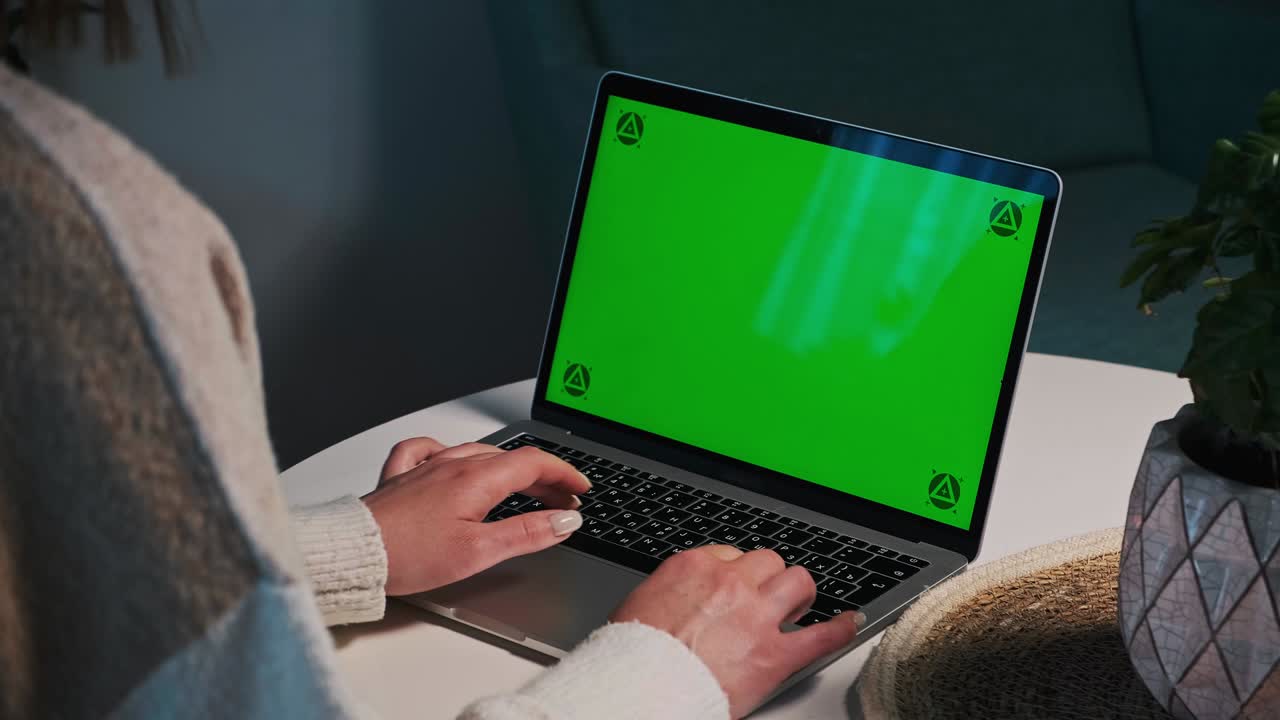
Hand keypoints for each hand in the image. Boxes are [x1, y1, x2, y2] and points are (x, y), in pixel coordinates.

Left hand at [363, 437, 589, 595]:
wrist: (353, 553)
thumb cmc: (407, 555)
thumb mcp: (479, 552)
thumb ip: (526, 533)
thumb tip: (564, 521)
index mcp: (475, 479)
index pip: (534, 462)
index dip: (564, 474)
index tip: (580, 489)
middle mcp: (452, 464)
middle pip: (511, 459)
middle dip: (544, 478)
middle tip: (562, 501)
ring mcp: (426, 467)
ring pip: (478, 454)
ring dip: (508, 469)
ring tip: (522, 488)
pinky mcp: (402, 477)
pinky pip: (429, 450)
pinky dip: (451, 454)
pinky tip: (452, 462)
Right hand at [610, 545, 861, 717]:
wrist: (639, 688)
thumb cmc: (632, 655)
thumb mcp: (641, 605)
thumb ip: (673, 592)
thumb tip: (682, 598)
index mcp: (694, 567)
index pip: (729, 554)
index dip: (734, 573)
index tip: (735, 587)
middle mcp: (729, 583)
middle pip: (767, 562)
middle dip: (766, 579)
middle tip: (762, 599)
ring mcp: (756, 616)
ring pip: (797, 582)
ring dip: (798, 594)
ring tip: (796, 606)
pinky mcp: (775, 655)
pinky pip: (822, 635)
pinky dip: (841, 628)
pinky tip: (850, 622)